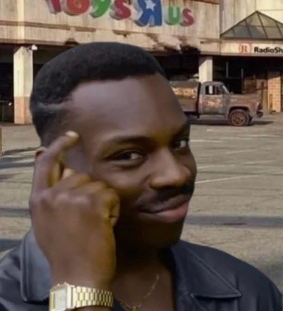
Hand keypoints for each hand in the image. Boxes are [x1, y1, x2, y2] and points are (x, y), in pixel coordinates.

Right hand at [29, 132, 119, 288]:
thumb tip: (45, 155)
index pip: (45, 163)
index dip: (59, 146)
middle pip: (82, 176)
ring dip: (103, 203)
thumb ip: (50, 193)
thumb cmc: (67, 252)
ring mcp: (71, 197)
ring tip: (94, 226)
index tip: (73, 136)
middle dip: (92, 194)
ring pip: (99, 185)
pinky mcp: (91, 202)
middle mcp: (51, 195)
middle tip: (87, 222)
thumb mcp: (48, 221)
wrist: (77, 277)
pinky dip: (113, 210)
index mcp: (38, 201)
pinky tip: (104, 227)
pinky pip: (111, 195)